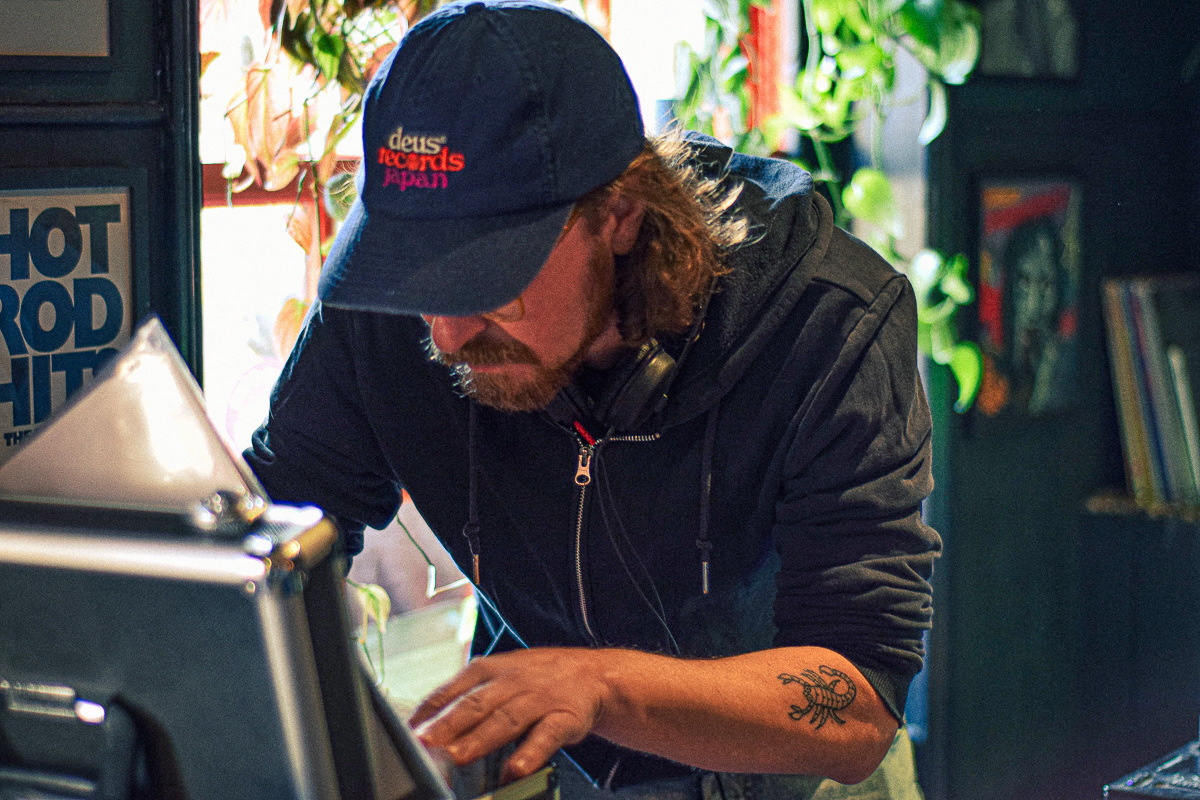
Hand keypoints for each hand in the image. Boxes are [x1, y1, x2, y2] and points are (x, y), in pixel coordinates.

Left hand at [409, 647, 611, 781]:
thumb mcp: (500, 675)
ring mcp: (539, 699)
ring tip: (458, 757)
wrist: (594, 675)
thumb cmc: (537, 679)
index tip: (409, 731)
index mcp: (491, 669)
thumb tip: (421, 723)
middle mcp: (513, 681)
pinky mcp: (565, 717)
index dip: (431, 710)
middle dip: (449, 724)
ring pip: (506, 719)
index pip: (454, 688)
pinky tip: (515, 769)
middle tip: (426, 744)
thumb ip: (465, 696)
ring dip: (480, 739)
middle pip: (476, 704)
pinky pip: (547, 735)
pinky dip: (530, 752)